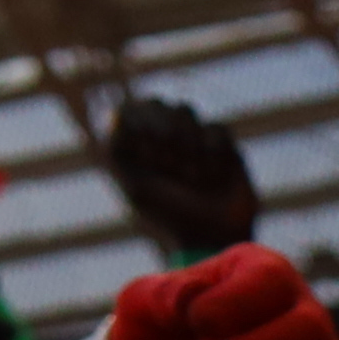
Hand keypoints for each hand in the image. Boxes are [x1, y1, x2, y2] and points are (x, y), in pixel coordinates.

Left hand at [103, 90, 260, 260]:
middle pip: (156, 103)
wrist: (214, 236)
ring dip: (186, 143)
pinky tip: (214, 175)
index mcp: (136, 144)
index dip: (137, 126)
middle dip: (161, 132)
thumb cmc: (170, 215)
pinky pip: (216, 126)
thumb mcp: (136, 187)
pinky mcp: (222, 144)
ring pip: (184, 109)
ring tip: (192, 177)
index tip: (147, 156)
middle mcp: (162, 135)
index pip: (129, 108)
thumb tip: (116, 114)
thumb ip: (119, 151)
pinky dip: (213, 151)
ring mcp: (193, 136)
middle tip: (170, 166)